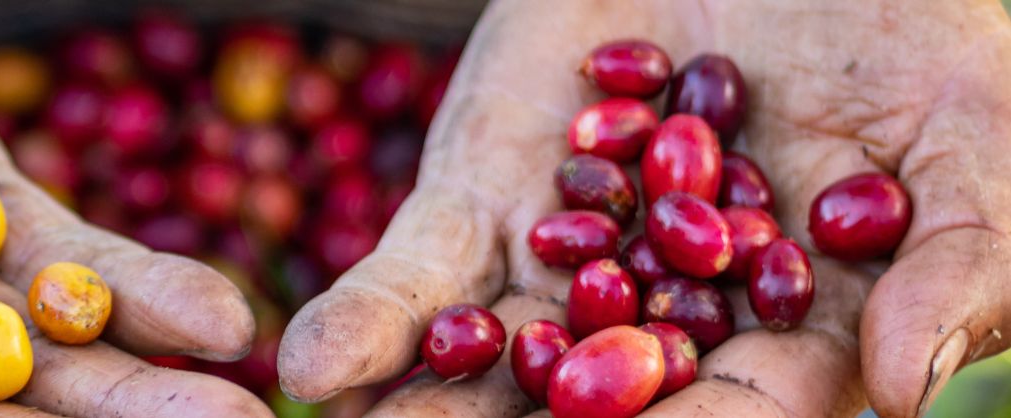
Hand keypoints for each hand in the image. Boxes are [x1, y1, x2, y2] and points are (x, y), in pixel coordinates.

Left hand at [277, 1, 1010, 415]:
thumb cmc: (903, 31)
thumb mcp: (967, 129)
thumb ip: (959, 258)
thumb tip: (914, 385)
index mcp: (779, 335)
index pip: (740, 410)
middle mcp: (656, 323)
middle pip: (593, 410)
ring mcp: (560, 269)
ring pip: (491, 363)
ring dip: (431, 413)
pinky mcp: (479, 202)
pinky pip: (418, 274)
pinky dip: (371, 321)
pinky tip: (317, 367)